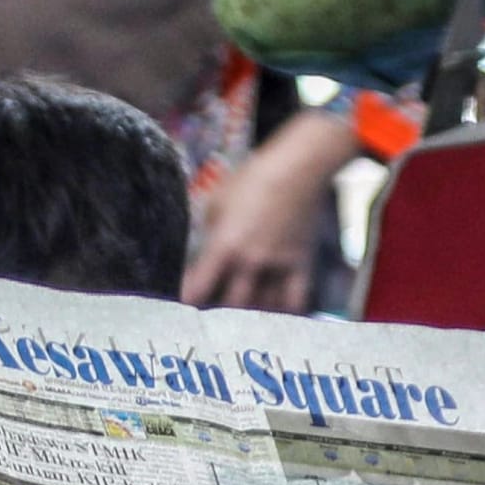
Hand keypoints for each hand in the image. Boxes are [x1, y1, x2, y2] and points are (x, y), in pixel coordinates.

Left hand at [183, 111, 362, 309]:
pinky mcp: (301, 265)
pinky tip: (277, 314)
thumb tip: (206, 247)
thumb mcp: (217, 201)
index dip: (188, 300)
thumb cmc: (253, 179)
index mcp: (224, 246)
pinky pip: (295, 301)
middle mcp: (250, 263)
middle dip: (219, 314)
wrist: (297, 169)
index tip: (183, 304)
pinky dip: (285, 312)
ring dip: (251, 314)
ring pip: (263, 308)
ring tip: (243, 315)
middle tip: (213, 315)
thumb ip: (210, 230)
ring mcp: (278, 267)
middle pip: (231, 305)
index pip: (199, 288)